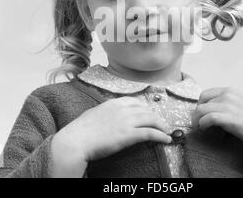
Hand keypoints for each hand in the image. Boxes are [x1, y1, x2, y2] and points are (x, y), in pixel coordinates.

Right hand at [54, 96, 170, 163]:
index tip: (149, 114)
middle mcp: (123, 109)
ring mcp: (127, 121)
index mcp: (114, 103)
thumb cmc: (81, 129)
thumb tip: (108, 113)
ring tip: (165, 131)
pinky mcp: (128, 135)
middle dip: (155, 117)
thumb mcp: (94, 112)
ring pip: (151, 120)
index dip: (145, 109)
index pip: (136, 102)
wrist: (76, 140)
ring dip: (161, 126)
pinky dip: (160, 136)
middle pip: (146, 110)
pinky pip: (150, 133)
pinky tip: (166, 140)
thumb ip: (106, 111)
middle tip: (160, 124)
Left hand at [191, 87, 242, 156]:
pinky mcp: (229, 117)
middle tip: (198, 123)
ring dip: (197, 120)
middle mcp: (227, 95)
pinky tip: (205, 129)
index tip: (200, 115)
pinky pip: (207, 118)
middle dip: (197, 113)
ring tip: (200, 128)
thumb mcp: (238, 104)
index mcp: (229, 91)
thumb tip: (208, 110)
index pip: (204, 94)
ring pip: (201, 110)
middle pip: (201, 102)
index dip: (200, 105)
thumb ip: (225, 103)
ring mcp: (228, 105)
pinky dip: (202, 124)